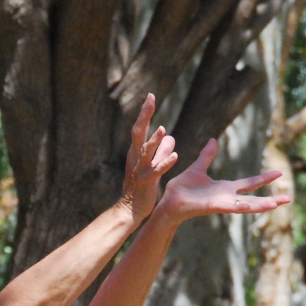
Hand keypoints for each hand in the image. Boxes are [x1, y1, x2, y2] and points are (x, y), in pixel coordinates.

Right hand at [120, 94, 178, 220]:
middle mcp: (135, 157)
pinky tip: (175, 156)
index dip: (145, 112)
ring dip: (153, 140)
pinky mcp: (146, 182)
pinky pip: (156, 171)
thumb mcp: (152, 166)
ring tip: (162, 128)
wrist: (130, 209)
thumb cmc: (141, 187)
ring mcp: (140, 170)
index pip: (141, 128)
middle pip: (138, 132)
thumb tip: (170, 136)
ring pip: (145, 152)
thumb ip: (161, 151)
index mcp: (137, 152)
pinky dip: (165, 163)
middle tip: (150, 98)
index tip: (151, 95)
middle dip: (144, 115)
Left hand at [157, 139, 290, 224]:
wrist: (168, 201)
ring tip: (278, 204)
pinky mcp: (212, 207)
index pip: (249, 184)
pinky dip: (241, 207)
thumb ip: (207, 156)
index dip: (263, 179)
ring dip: (262, 205)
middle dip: (271, 199)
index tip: (279, 173)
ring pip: (246, 205)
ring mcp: (221, 204)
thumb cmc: (181, 189)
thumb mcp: (197, 168)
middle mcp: (226, 198)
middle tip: (288, 199)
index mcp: (224, 189)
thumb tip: (213, 140)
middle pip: (254, 198)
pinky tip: (252, 205)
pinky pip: (229, 207)